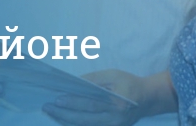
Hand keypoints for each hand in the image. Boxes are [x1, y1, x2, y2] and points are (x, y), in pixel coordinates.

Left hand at [42, 69, 174, 125]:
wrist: (148, 99)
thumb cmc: (129, 83)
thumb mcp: (113, 75)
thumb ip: (93, 80)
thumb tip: (73, 84)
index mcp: (117, 103)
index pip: (91, 104)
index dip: (73, 102)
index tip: (57, 99)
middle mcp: (114, 119)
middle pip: (84, 119)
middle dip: (63, 114)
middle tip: (47, 107)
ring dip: (65, 121)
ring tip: (50, 112)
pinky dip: (74, 124)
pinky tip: (62, 119)